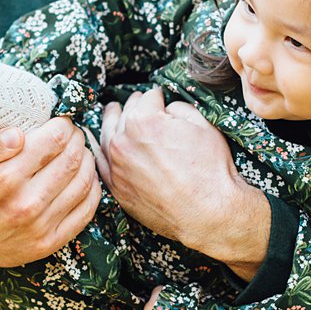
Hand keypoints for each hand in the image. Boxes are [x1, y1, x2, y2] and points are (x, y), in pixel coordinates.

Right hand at [0, 117, 101, 268]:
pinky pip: (85, 212)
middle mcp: (25, 204)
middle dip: (77, 140)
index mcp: (3, 178)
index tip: (60, 122)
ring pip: (83, 183)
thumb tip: (16, 134)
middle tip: (71, 134)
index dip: (63, 125)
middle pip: (72, 159)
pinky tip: (84, 178)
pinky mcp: (48, 244)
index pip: (54, 140)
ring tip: (78, 152)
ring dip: (87, 161)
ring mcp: (39, 227)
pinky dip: (91, 190)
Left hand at [99, 89, 268, 277]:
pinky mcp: (117, 187)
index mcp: (143, 120)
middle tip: (142, 106)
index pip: (147, 97)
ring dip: (112, 121)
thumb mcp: (203, 125)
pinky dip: (101, 149)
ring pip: (108, 134)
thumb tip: (166, 108)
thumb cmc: (210, 170)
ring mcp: (117, 166)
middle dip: (135, 106)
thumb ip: (178, 108)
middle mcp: (124, 141)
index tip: (160, 99)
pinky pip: (101, 162)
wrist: (209, 213)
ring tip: (114, 112)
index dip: (158, 97)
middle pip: (125, 112)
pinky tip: (100, 142)